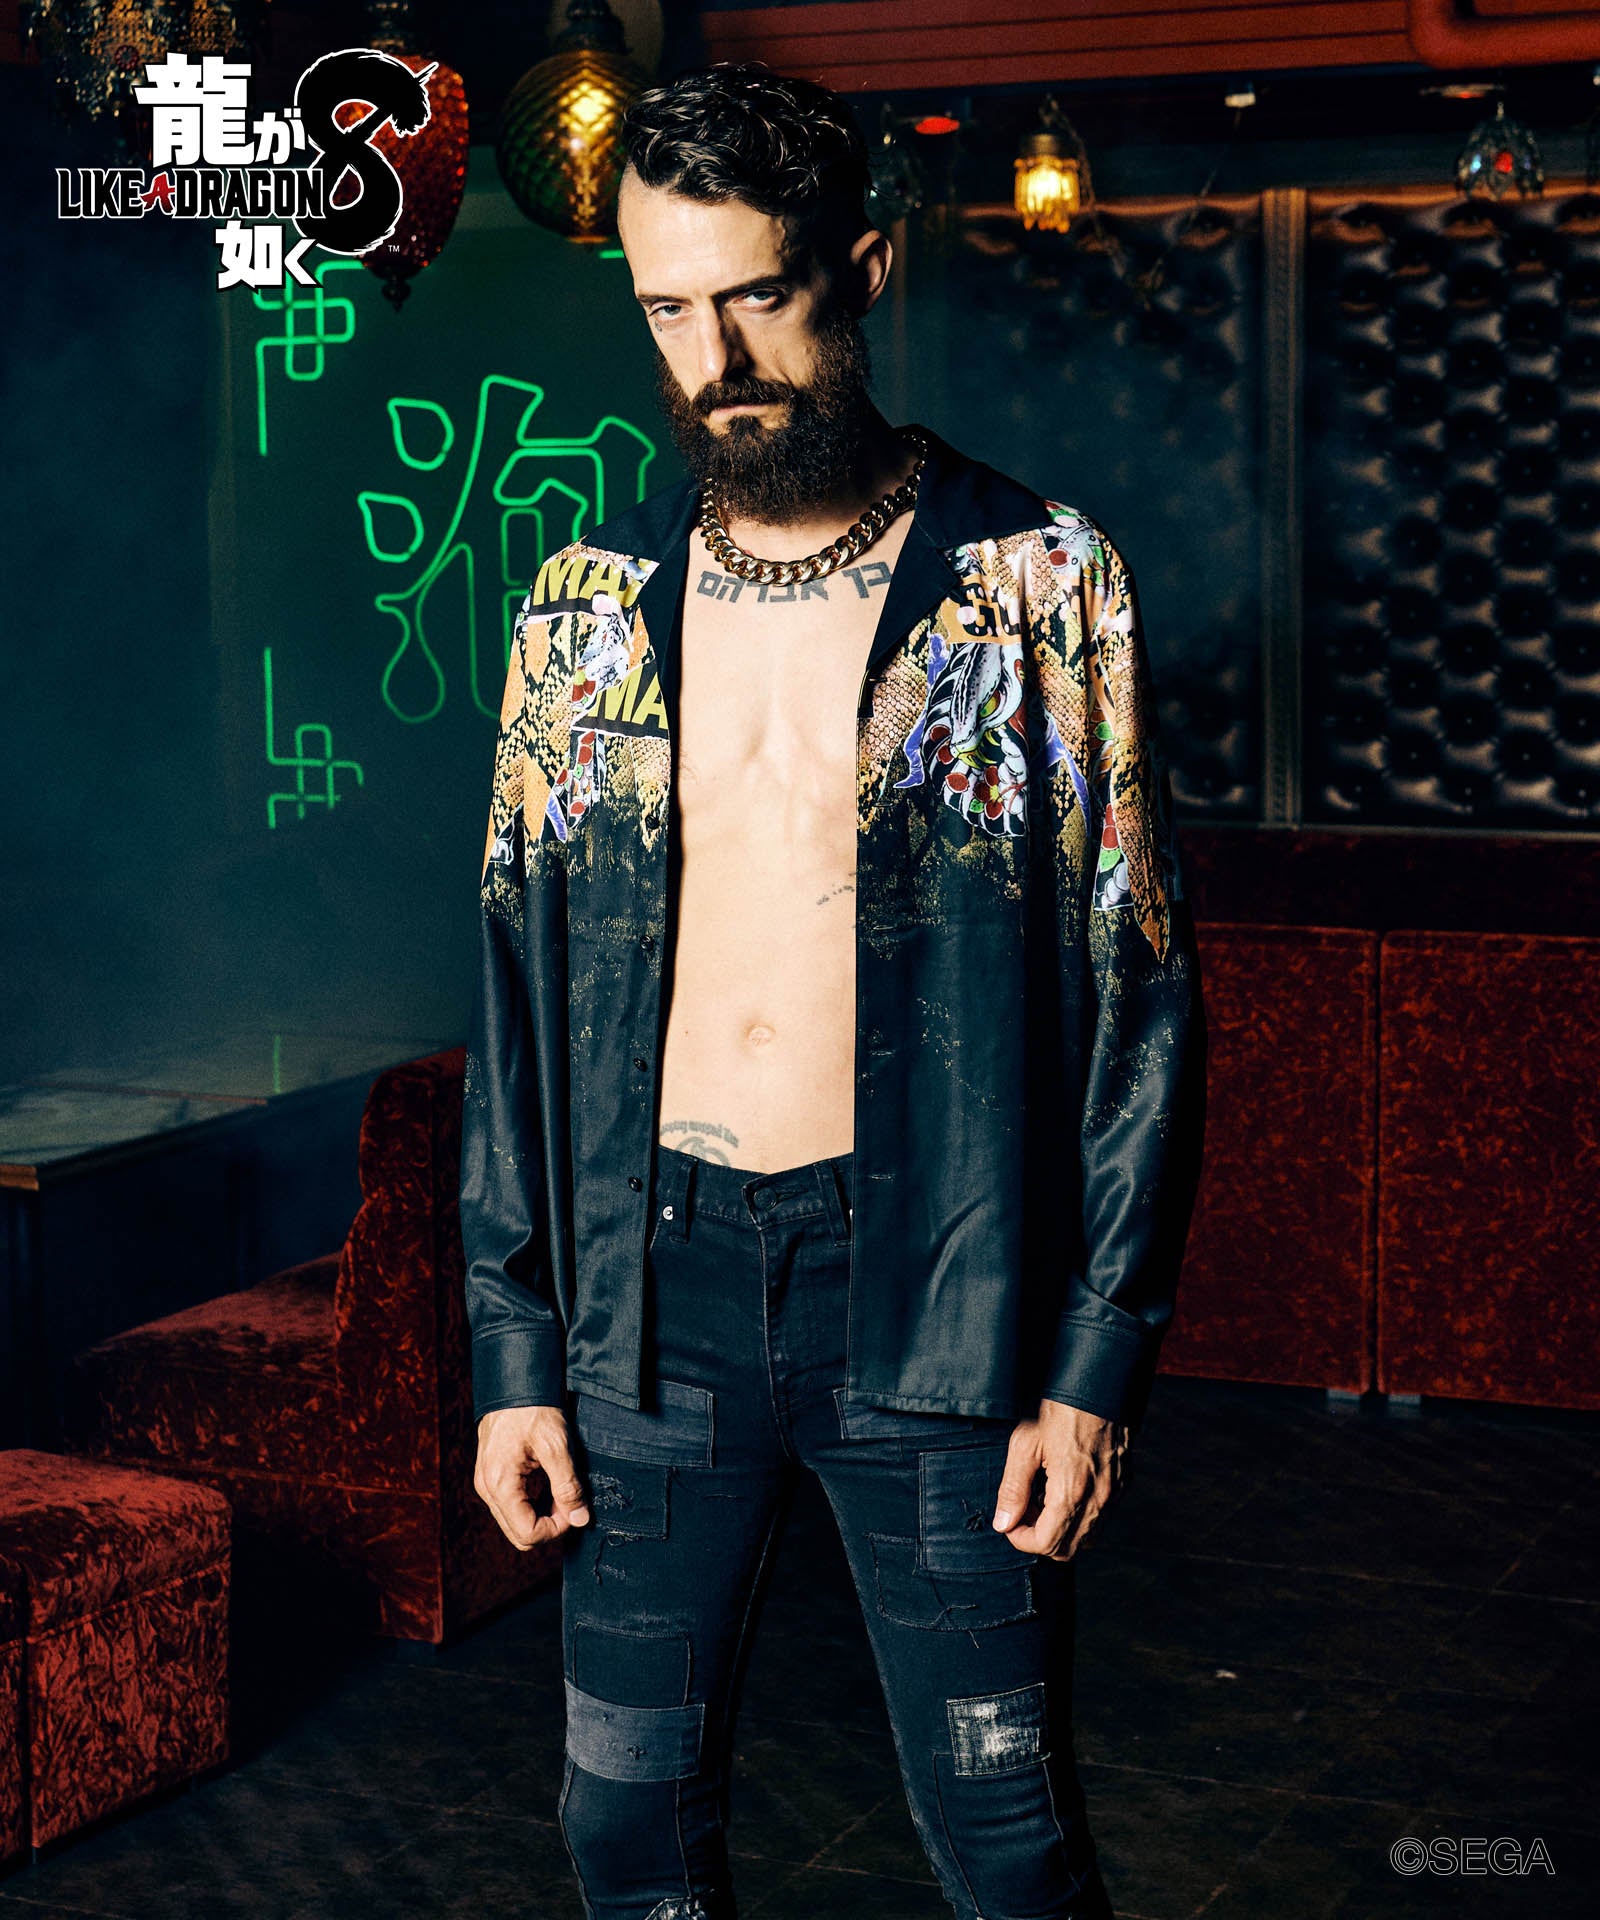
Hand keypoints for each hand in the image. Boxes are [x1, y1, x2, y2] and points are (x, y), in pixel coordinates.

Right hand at [474, 1404, 589, 1549]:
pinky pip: (512, 1506)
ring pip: (516, 1522)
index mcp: (499, 1484)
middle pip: (519, 1534)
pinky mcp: (493, 1477)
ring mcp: (487, 1484)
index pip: (527, 1533)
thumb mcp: (556, 1445)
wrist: (515, 1382)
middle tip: (571, 1502)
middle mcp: (487, 1489)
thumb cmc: (533, 1409)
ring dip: (542, 1516)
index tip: (575, 1509)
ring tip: (562, 1492)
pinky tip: (550, 1486)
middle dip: (549, 1526)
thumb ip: (568, 1486)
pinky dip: (533, 1505)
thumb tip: (580, 1519)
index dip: (556, 1529)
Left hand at [991, 1399, 1130, 1561]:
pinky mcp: (1124, 1484)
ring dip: (1061, 1530)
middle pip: (1067, 1549)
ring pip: (1087, 1538)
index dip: (1021, 1539)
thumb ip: (1013, 1489)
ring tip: (1043, 1499)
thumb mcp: (1025, 1443)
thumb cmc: (1061, 1408)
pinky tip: (1065, 1489)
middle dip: (1040, 1537)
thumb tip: (1003, 1523)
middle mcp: (1099, 1499)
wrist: (1100, 1383)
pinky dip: (1080, 1517)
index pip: (1046, 1543)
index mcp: (1072, 1490)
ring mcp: (1115, 1494)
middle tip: (1024, 1510)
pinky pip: (1101, 1519)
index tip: (1010, 1523)